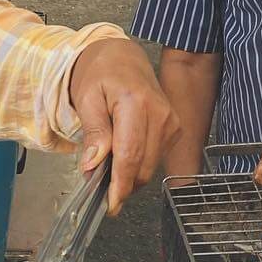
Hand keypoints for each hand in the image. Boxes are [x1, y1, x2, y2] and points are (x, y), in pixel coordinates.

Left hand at [68, 39, 179, 214]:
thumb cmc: (101, 73)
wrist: (122, 57)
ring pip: (150, 167)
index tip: (111, 205)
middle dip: (121, 183)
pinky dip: (139, 164)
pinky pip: (156, 158)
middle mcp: (160, 113)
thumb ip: (93, 131)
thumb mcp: (86, 97)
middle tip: (97, 183)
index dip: (120, 184)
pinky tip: (124, 153)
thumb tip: (94, 164)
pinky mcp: (174, 128)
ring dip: (129, 175)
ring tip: (108, 163)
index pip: (130, 154)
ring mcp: (171, 121)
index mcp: (136, 103)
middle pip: (143, 166)